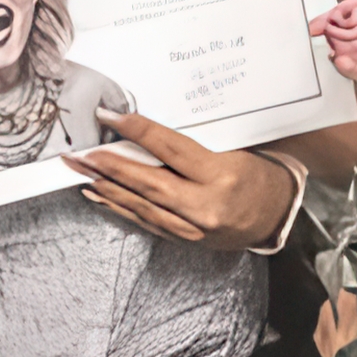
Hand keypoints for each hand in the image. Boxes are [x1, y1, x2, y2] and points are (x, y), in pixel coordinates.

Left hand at [63, 109, 300, 251]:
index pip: (169, 149)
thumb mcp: (231, 149)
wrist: (276, 214)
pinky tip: (100, 194)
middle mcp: (205, 206)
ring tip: (80, 172)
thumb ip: (190, 144)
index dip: (137, 130)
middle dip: (109, 166)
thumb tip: (142, 130)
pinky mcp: (185, 240)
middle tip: (80, 152)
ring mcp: (194, 229)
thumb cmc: (255, 173)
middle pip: (148, 182)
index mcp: (221, 176)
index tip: (109, 116)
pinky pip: (146, 222)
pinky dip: (120, 207)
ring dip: (107, 188)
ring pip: (142, 206)